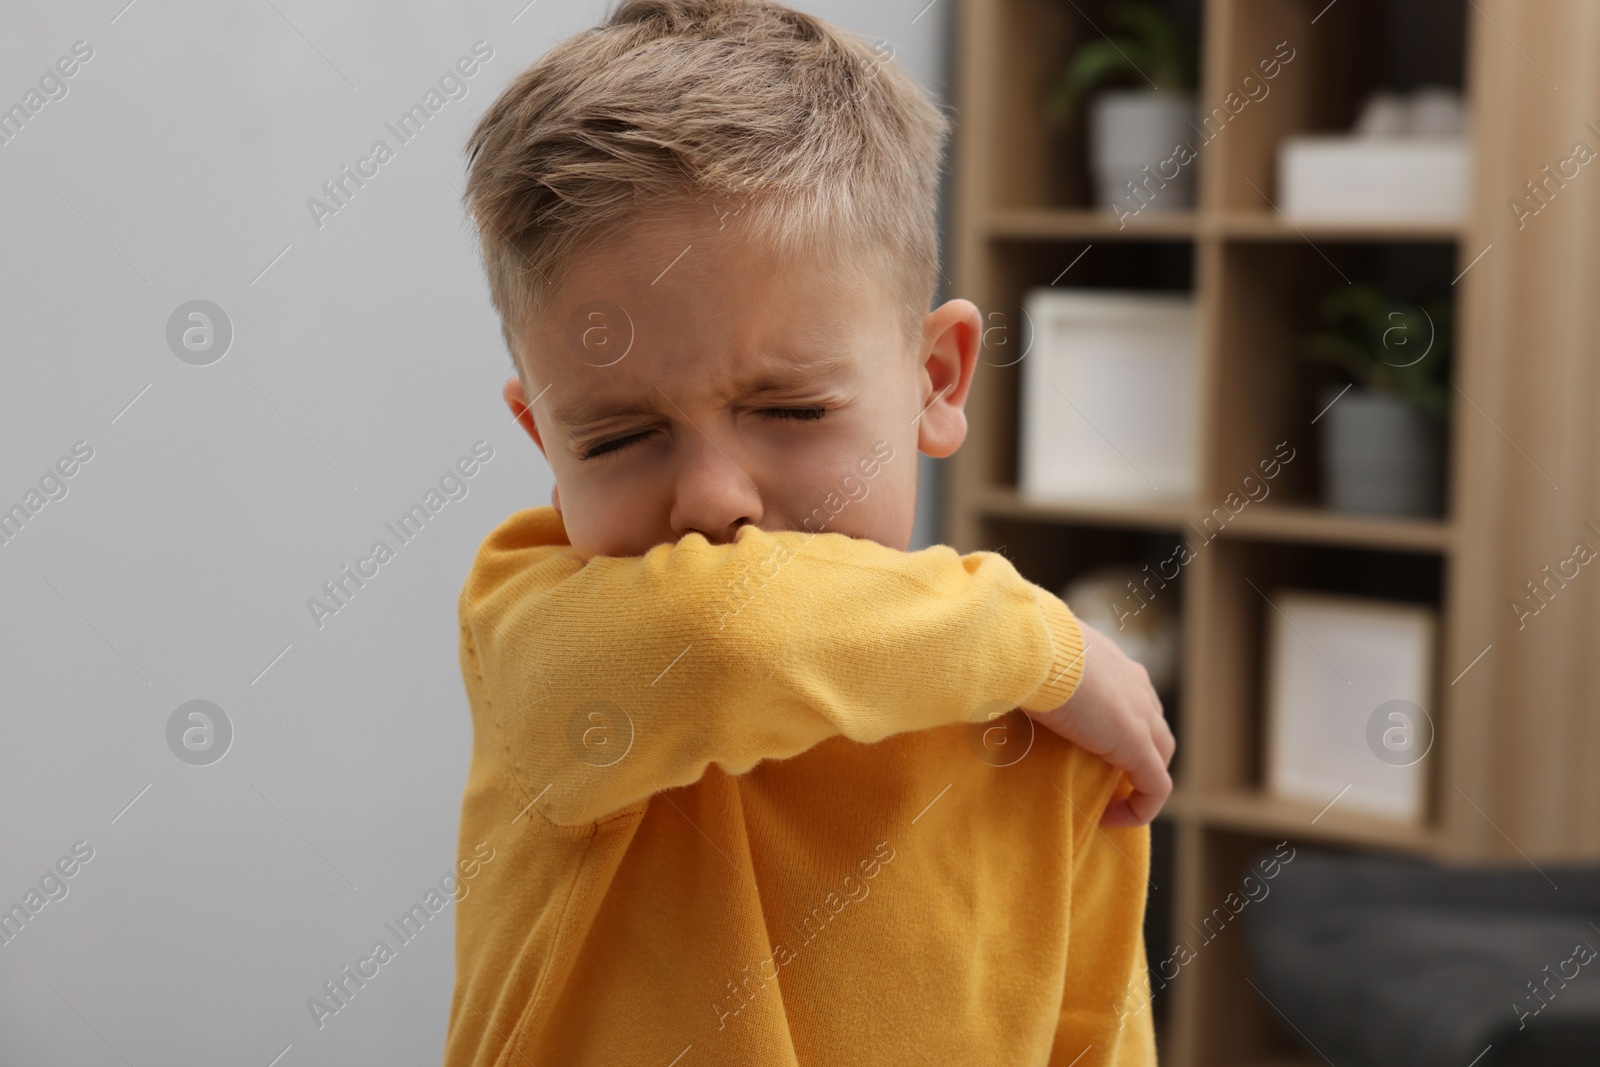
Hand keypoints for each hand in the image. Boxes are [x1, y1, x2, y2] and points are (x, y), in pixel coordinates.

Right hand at [1024, 619, 1174, 826]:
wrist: (1026, 647)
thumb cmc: (1015, 648)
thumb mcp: (1026, 658)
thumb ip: (1026, 674)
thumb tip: (996, 685)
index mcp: (1109, 660)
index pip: (1130, 695)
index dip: (1115, 725)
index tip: (1084, 746)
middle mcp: (1134, 682)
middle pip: (1154, 724)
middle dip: (1138, 753)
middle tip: (1103, 777)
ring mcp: (1140, 713)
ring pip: (1162, 754)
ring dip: (1140, 779)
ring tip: (1108, 800)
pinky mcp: (1137, 744)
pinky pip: (1156, 786)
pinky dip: (1140, 807)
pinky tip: (1107, 819)